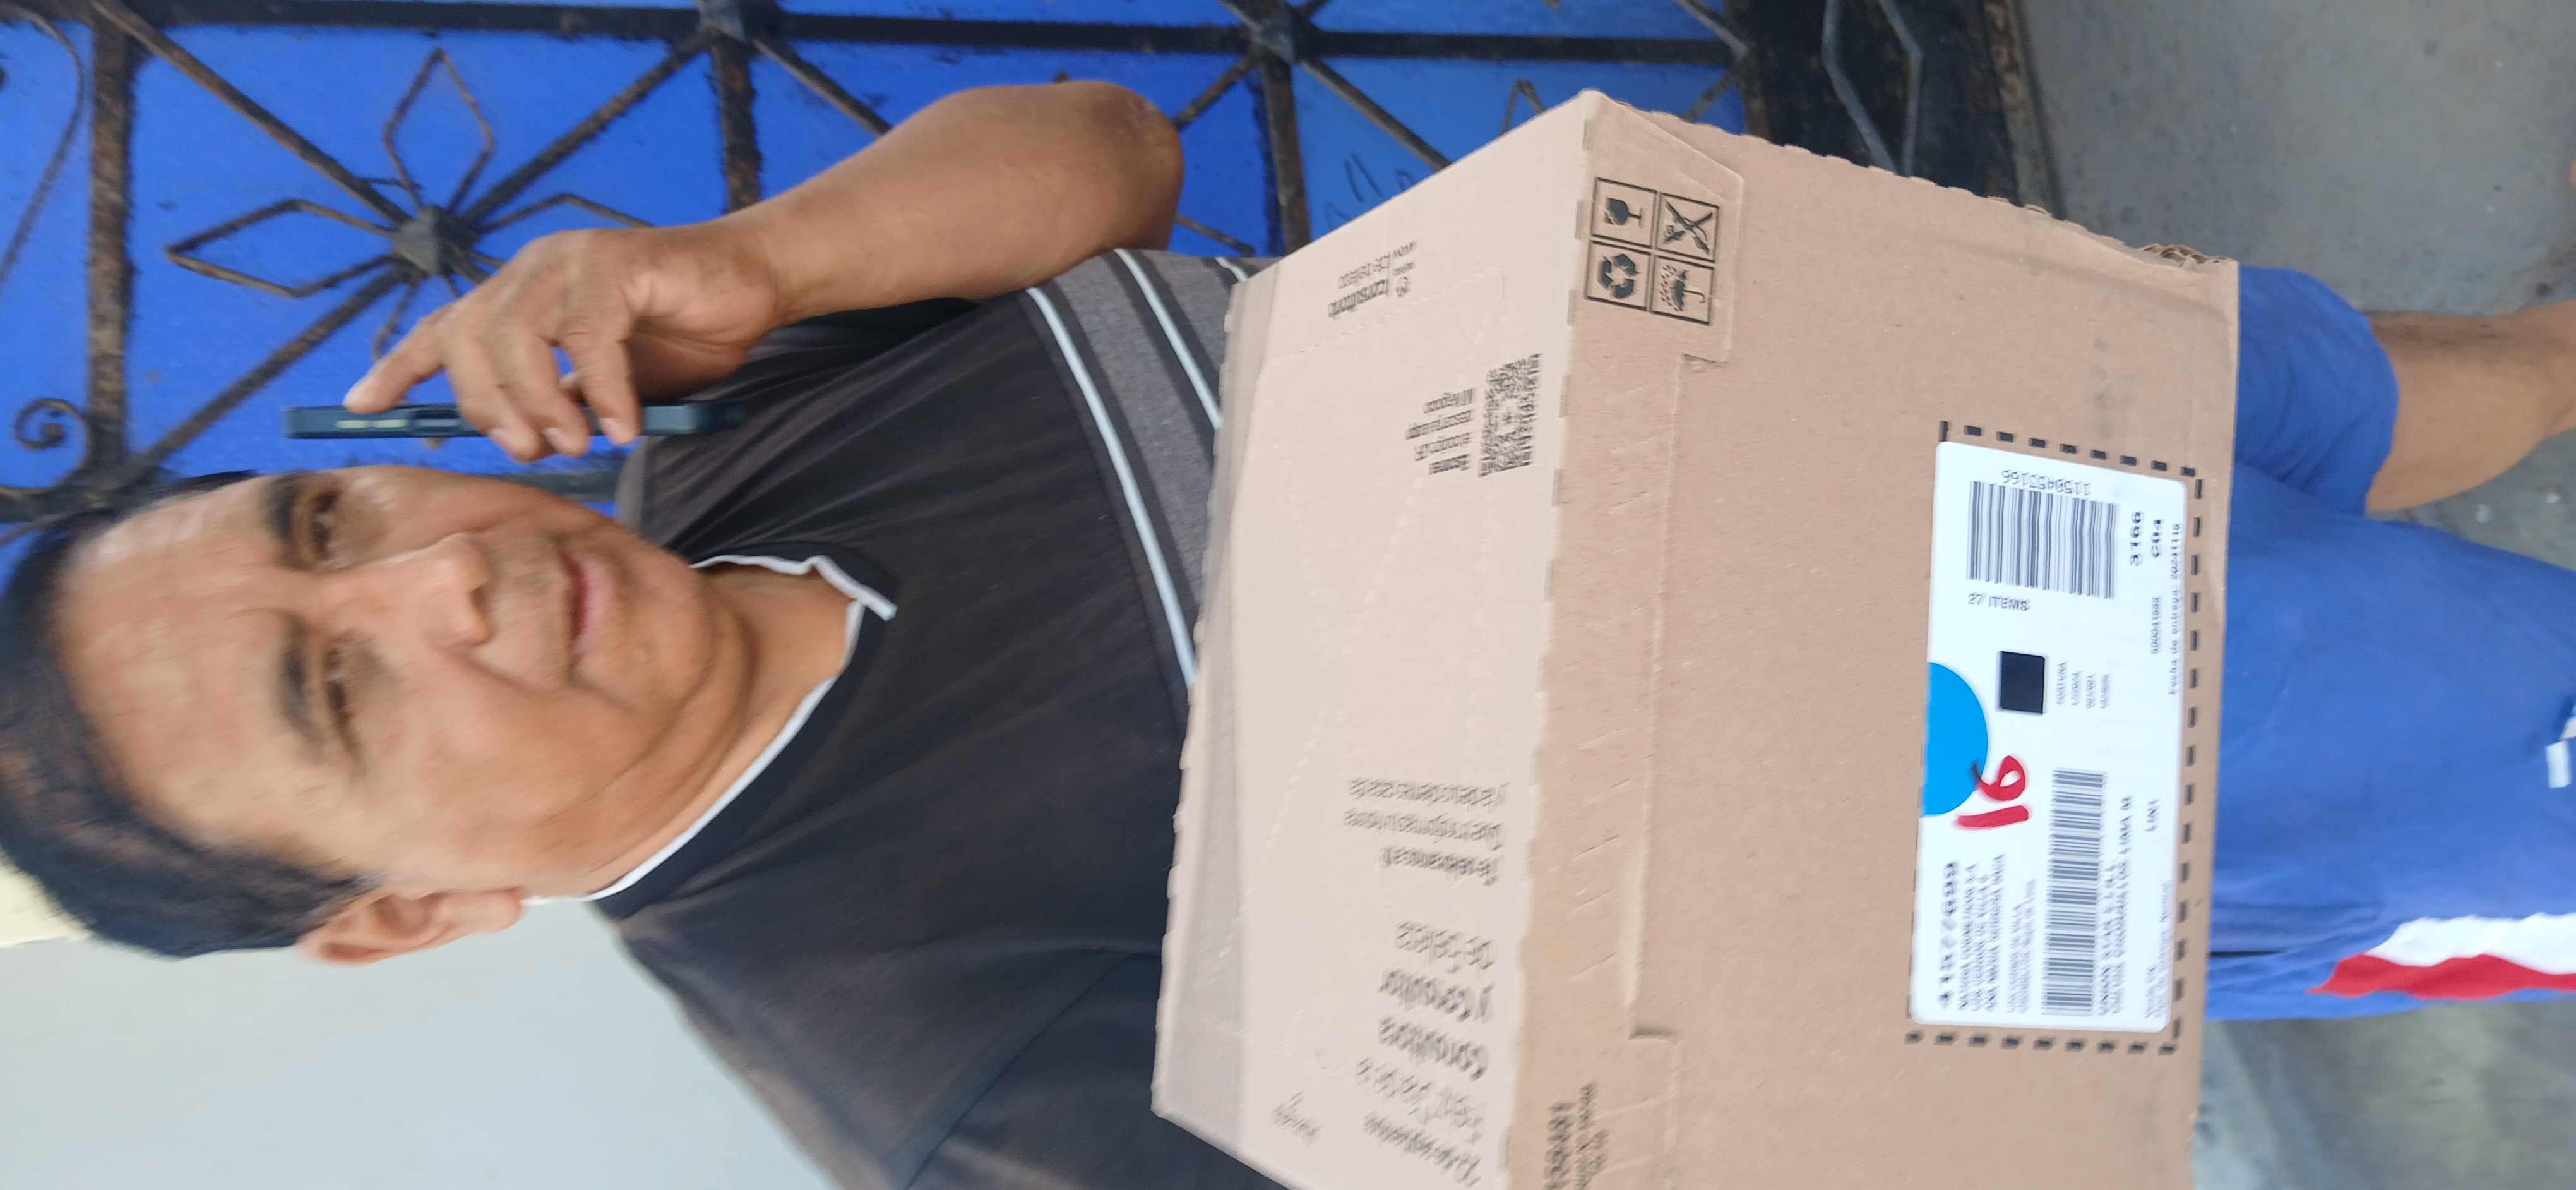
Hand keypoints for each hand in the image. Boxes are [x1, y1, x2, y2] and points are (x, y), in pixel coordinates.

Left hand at [344, 221, 785, 460]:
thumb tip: (523, 442)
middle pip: (467, 337)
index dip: (399, 368)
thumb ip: (562, 402)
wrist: (753, 283)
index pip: (443, 328)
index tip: (361, 408)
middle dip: (485, 406)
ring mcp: (570, 260)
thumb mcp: (607, 382)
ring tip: (577, 443)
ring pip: (516, 336)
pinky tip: (623, 425)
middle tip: (527, 451)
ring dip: (539, 403)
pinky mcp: (615, 262)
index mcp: (519, 294)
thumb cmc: (683, 333)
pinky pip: (586, 337)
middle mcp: (532, 270)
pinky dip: (600, 390)